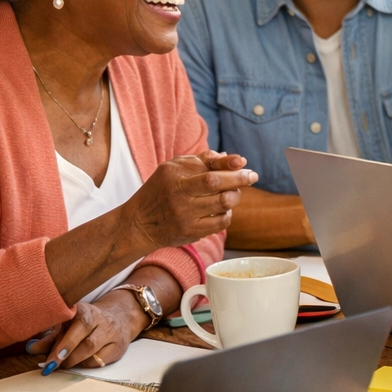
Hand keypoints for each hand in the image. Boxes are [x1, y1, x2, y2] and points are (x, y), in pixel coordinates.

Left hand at [34, 291, 146, 372]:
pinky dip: (85, 365)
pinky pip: (99, 361)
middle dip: (67, 357)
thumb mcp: (66, 324)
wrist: (118, 317)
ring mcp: (113, 334)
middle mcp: (103, 321)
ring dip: (74, 362)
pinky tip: (79, 362)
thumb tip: (31, 348)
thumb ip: (49, 336)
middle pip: (88, 343)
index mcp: (86, 311)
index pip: (79, 325)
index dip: (65, 343)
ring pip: (93, 354)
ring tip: (63, 364)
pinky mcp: (118, 347)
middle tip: (51, 366)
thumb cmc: (83, 324)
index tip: (51, 359)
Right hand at [124, 150, 257, 251]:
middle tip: (252, 176)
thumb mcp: (173, 168)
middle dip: (239, 179)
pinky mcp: (191, 232)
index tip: (243, 162)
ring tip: (233, 192)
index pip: (207, 169)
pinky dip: (228, 213)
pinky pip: (221, 222)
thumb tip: (232, 159)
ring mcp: (185, 216)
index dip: (228, 165)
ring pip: (224, 204)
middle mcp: (179, 195)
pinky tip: (223, 209)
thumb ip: (202, 160)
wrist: (139, 224)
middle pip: (217, 185)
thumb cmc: (161, 190)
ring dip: (234, 196)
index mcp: (174, 176)